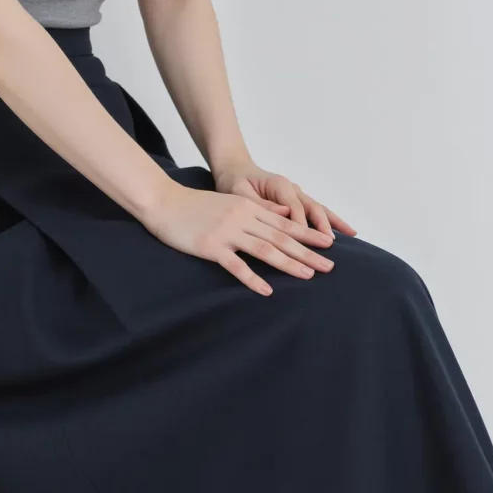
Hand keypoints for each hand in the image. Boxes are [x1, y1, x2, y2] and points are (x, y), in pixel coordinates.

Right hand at [144, 178, 335, 295]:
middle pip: (281, 238)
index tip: (328, 245)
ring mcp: (228, 232)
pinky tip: (268, 291)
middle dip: (307, 253)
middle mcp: (243, 218)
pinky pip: (236, 265)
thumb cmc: (196, 205)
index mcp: (249, 209)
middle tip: (329, 267)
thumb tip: (286, 213)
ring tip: (308, 277)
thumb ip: (258, 209)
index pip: (285, 223)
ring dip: (288, 264)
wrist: (163, 201)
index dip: (308, 235)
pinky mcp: (212, 246)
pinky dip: (253, 278)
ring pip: (265, 249)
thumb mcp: (231, 202)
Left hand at [213, 158, 356, 238]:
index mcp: (278, 185)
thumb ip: (259, 203)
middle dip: (322, 227)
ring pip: (320, 209)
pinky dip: (333, 222)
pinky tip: (348, 232)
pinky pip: (318, 212)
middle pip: (312, 208)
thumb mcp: (238, 191)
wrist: (235, 170)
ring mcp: (297, 195)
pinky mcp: (299, 202)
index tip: (305, 244)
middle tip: (330, 246)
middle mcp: (292, 189)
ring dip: (334, 223)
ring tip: (352, 235)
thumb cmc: (234, 182)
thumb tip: (283, 213)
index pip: (294, 209)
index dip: (300, 227)